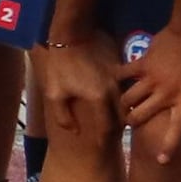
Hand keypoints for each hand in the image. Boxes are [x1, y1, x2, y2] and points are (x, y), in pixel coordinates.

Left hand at [29, 33, 113, 148]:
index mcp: (98, 98)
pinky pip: (124, 87)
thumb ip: (63, 116)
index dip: (104, 139)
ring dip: (122, 112)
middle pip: (122, 116)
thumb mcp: (54, 93)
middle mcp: (113, 90)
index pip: (107, 126)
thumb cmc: (60, 65)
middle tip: (112, 137)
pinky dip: (122, 96)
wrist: (72, 35)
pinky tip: (118, 99)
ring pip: (126, 101)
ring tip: (117, 120)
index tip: (101, 146)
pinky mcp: (119, 68)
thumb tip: (74, 131)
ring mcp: (118, 78)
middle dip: (118, 128)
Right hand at [117, 25, 180, 141]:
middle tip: (129, 121)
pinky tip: (115, 79)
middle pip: (140, 117)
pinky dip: (118, 77)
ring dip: (123, 104)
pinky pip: (124, 74)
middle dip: (132, 122)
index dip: (168, 147)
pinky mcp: (143, 64)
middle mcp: (167, 94)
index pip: (177, 130)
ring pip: (128, 99)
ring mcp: (152, 79)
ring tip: (121, 104)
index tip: (161, 161)